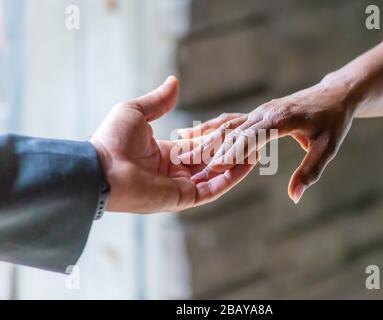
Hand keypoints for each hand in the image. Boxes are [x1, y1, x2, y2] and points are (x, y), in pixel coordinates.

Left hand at [90, 76, 256, 212]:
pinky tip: (248, 163)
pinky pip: (213, 188)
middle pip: (211, 160)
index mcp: (165, 154)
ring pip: (216, 175)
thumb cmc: (112, 140)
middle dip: (231, 151)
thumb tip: (174, 81)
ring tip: (258, 150)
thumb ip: (159, 101)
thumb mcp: (136, 112)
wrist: (100, 169)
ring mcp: (180, 187)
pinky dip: (231, 177)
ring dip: (236, 164)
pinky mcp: (184, 198)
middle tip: (253, 139)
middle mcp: (175, 172)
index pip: (198, 145)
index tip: (234, 128)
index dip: (216, 137)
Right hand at [179, 77, 356, 203]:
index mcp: (281, 119)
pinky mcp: (257, 113)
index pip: (253, 136)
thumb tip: (294, 196)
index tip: (215, 165)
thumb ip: (310, 171)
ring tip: (180, 145)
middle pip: (232, 130)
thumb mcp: (328, 147)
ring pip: (227, 124)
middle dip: (209, 145)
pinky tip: (193, 132)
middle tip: (185, 159)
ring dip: (204, 135)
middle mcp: (265, 113)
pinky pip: (231, 121)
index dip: (234, 150)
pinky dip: (211, 127)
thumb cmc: (333, 121)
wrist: (334, 95)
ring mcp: (259, 112)